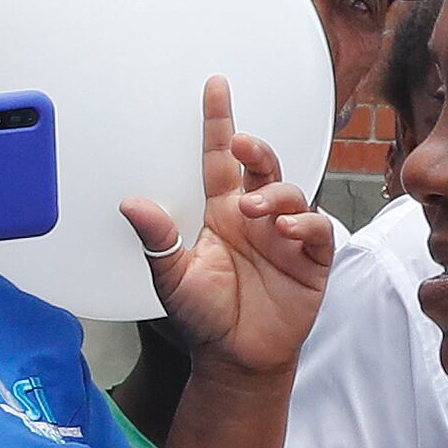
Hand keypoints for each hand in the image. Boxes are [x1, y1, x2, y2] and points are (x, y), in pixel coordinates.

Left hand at [121, 78, 338, 374]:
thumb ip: (157, 241)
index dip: (219, 124)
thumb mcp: (172, 278)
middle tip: (241, 144)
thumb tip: (131, 204)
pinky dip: (304, 224)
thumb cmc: (206, 317)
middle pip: (262, 166)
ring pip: (290, 193)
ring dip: (275, 193)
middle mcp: (254, 217)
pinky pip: (316, 229)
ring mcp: (284, 236)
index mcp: (221, 213)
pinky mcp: (310, 259)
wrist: (237, 359)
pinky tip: (284, 231)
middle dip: (255, 148)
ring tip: (257, 211)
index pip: (219, 160)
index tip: (216, 88)